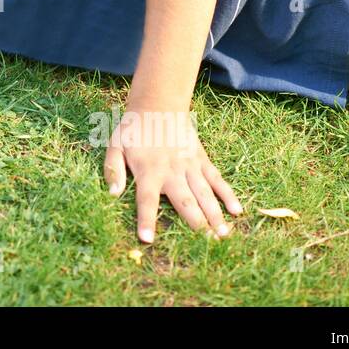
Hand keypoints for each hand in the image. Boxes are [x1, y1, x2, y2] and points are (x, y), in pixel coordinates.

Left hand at [104, 108, 242, 242]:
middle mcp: (171, 171)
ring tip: (223, 234)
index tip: (147, 239)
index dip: (146, 219)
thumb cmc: (133, 130)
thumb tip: (112, 194)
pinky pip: (217, 179)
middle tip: (206, 243)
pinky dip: (227, 194)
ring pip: (204, 193)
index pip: (146, 200)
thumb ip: (112, 169)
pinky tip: (236, 210)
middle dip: (195, 222)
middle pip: (184, 200)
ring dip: (214, 214)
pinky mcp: (202, 160)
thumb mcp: (114, 145)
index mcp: (148, 171)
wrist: (158, 105)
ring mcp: (189, 166)